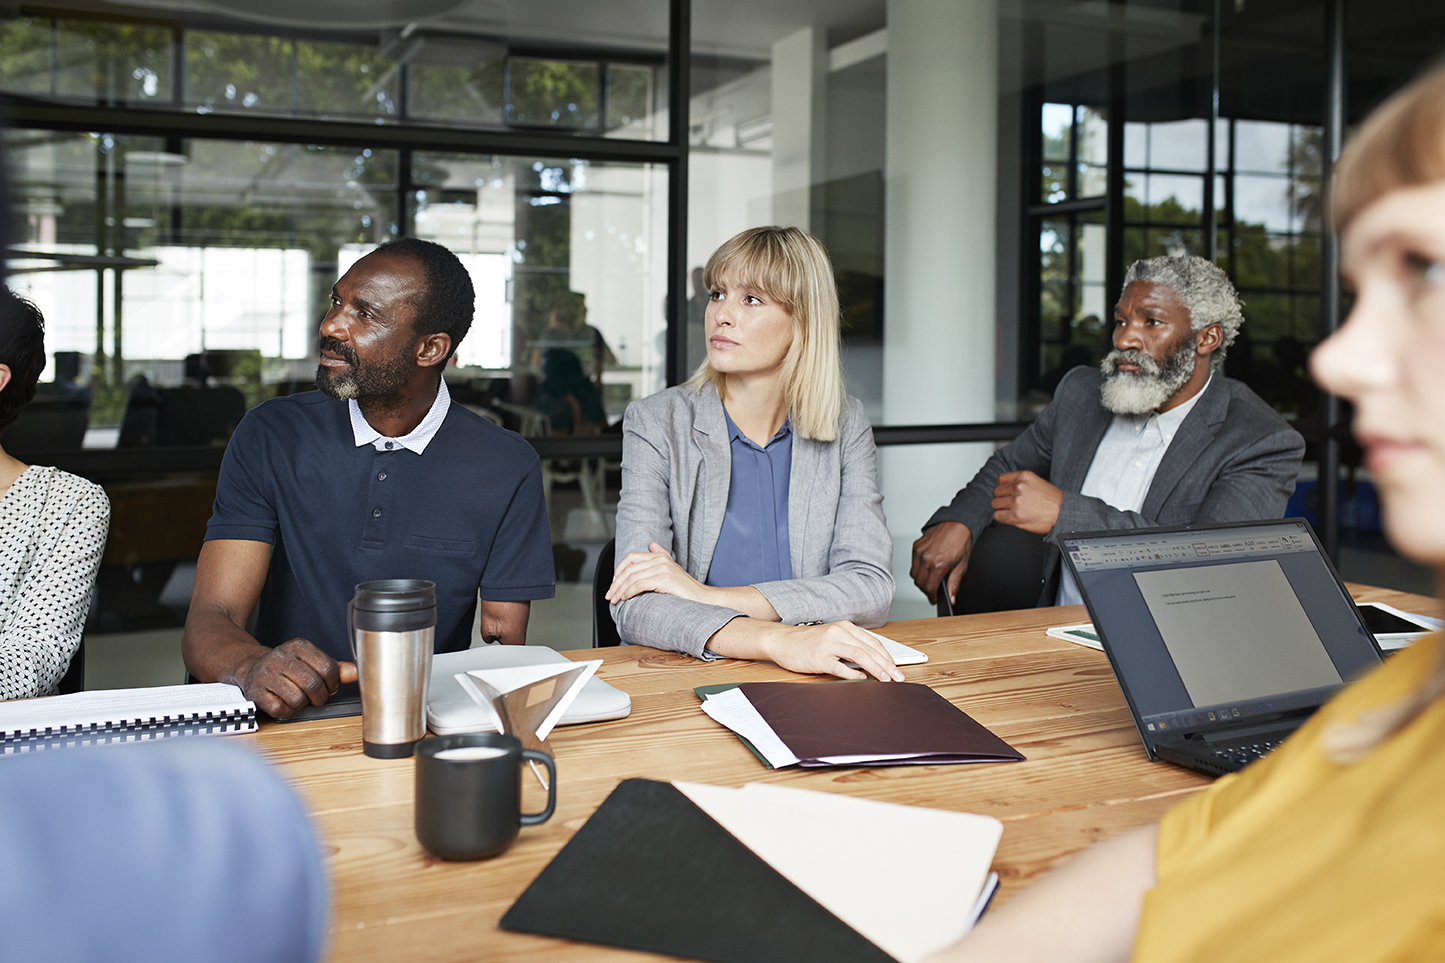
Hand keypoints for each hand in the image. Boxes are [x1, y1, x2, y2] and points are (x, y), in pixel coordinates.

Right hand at [230, 638, 356, 718]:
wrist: (252, 667)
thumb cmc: (287, 666)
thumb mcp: (311, 661)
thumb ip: (336, 668)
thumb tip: (359, 671)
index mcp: (298, 646)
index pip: (327, 667)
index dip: (333, 683)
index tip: (329, 686)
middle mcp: (280, 657)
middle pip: (313, 684)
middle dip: (319, 696)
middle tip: (316, 696)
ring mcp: (266, 674)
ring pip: (298, 698)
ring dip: (302, 703)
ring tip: (297, 695)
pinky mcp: (257, 692)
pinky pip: (281, 709)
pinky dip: (287, 710)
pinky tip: (284, 700)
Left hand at [605, 542, 706, 604]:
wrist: (704, 598)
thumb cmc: (686, 589)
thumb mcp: (672, 569)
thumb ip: (661, 556)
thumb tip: (651, 544)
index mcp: (660, 556)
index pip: (631, 558)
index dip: (619, 570)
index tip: (613, 584)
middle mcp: (660, 560)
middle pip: (629, 568)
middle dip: (616, 583)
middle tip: (610, 595)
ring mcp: (662, 568)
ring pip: (632, 577)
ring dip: (620, 589)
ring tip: (615, 600)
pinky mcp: (664, 579)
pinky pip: (639, 584)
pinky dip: (628, 591)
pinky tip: (625, 598)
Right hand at [715, 620, 903, 681]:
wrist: (782, 641)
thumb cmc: (807, 642)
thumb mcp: (832, 638)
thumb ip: (850, 646)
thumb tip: (872, 663)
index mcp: (844, 627)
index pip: (872, 642)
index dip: (887, 656)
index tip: (896, 668)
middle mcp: (838, 632)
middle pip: (869, 649)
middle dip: (887, 665)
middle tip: (897, 677)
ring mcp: (828, 644)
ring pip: (860, 656)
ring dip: (876, 669)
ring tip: (886, 680)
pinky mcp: (819, 657)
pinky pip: (841, 667)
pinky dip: (854, 673)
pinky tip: (862, 679)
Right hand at [911, 521, 973, 604]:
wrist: (957, 524)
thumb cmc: (961, 542)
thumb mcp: (962, 566)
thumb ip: (954, 584)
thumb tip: (951, 597)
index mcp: (938, 565)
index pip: (929, 588)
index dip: (931, 597)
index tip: (934, 599)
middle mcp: (926, 558)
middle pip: (919, 583)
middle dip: (925, 590)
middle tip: (932, 591)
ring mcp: (919, 551)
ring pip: (914, 574)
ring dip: (920, 580)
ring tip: (930, 580)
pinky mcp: (916, 546)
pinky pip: (913, 563)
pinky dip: (918, 568)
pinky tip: (927, 567)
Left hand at [991, 471, 1062, 533]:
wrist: (1063, 513)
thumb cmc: (1053, 500)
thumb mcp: (1036, 482)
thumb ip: (1020, 482)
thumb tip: (1004, 487)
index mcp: (1024, 477)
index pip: (1001, 479)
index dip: (1001, 487)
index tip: (1005, 492)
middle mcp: (1019, 487)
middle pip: (996, 492)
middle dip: (1001, 498)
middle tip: (1009, 503)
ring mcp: (1016, 502)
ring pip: (995, 504)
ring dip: (1001, 508)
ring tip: (1012, 510)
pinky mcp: (1015, 516)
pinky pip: (997, 516)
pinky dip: (1002, 517)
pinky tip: (1011, 517)